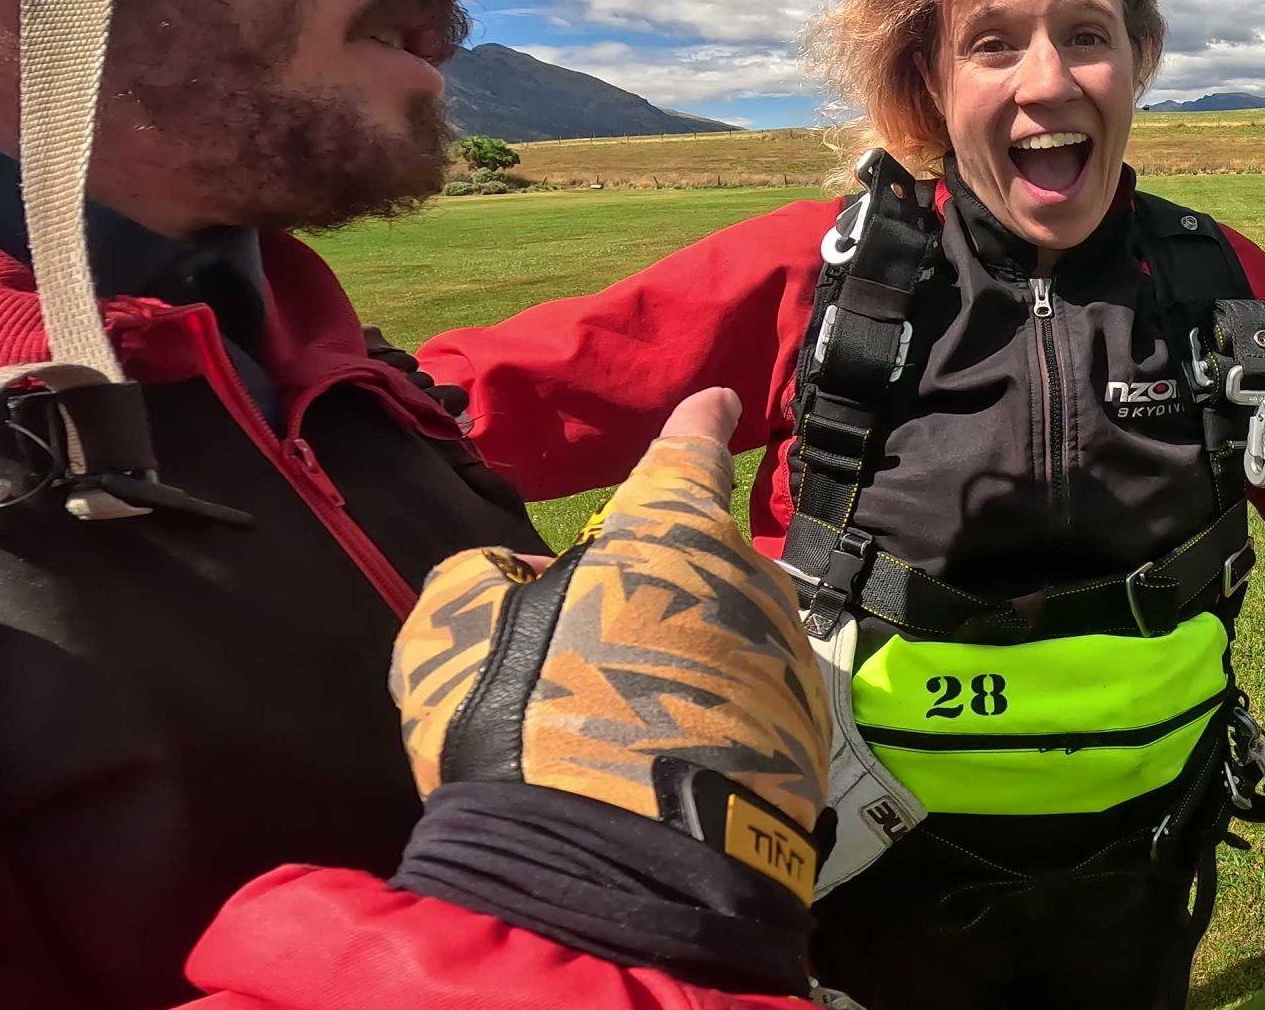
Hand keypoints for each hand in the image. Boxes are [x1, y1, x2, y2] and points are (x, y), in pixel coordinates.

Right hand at [392, 388, 829, 899]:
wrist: (626, 860)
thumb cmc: (532, 718)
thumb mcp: (455, 632)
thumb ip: (482, 581)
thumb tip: (514, 579)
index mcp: (671, 530)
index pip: (686, 457)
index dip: (696, 429)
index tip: (719, 403)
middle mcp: (747, 579)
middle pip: (699, 569)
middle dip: (656, 596)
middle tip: (587, 659)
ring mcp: (787, 659)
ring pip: (729, 643)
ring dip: (685, 670)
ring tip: (619, 734)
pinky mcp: (809, 741)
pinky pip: (751, 715)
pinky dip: (716, 733)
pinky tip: (665, 780)